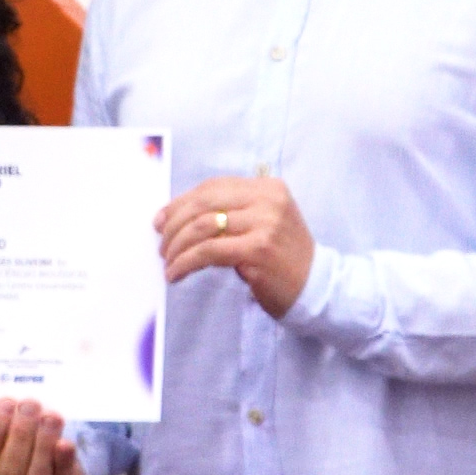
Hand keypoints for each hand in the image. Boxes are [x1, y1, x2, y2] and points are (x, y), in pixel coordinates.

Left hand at [160, 176, 315, 317]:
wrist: (314, 286)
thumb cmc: (282, 258)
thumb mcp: (262, 223)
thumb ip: (230, 213)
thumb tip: (176, 217)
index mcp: (267, 187)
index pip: (212, 187)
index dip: (180, 203)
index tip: (161, 221)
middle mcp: (267, 200)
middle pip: (203, 203)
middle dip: (174, 225)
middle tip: (162, 246)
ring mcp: (264, 223)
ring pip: (202, 227)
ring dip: (177, 246)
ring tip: (169, 262)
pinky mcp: (258, 249)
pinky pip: (208, 252)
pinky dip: (186, 262)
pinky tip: (176, 274)